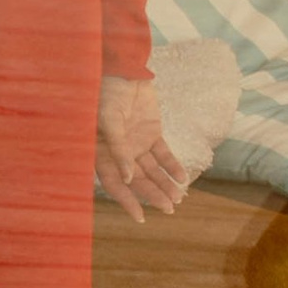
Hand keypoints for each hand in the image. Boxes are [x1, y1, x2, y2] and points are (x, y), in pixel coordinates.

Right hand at [95, 75, 188, 223]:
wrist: (124, 69)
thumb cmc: (107, 94)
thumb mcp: (109, 120)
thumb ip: (118, 149)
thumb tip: (127, 178)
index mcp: (104, 153)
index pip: (116, 184)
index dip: (127, 201)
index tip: (141, 218)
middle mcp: (120, 153)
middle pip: (138, 180)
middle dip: (153, 195)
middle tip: (169, 208)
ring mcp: (137, 143)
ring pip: (153, 170)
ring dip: (165, 184)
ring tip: (178, 198)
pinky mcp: (152, 133)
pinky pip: (164, 154)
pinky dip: (173, 166)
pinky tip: (183, 178)